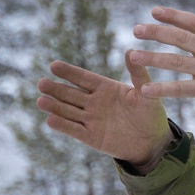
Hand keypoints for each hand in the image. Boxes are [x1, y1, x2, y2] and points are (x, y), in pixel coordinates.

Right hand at [36, 56, 172, 168]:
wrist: (153, 142)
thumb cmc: (151, 114)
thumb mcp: (146, 93)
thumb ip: (138, 74)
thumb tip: (130, 51)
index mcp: (105, 88)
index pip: (83, 78)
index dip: (69, 73)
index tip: (53, 65)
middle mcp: (94, 102)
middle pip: (71, 94)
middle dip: (56, 89)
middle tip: (41, 83)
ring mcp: (91, 120)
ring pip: (69, 111)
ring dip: (54, 106)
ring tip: (41, 100)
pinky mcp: (91, 137)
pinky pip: (74, 130)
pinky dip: (63, 126)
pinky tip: (50, 120)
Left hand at [129, 7, 194, 109]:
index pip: (194, 22)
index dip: (173, 15)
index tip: (154, 11)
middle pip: (181, 37)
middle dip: (156, 32)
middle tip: (136, 30)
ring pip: (176, 61)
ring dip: (152, 57)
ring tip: (132, 55)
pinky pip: (181, 89)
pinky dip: (162, 89)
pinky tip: (145, 89)